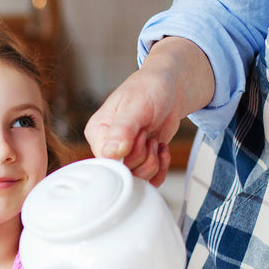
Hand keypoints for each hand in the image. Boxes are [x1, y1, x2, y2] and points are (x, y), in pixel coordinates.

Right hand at [85, 37, 213, 185]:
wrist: (170, 89)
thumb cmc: (149, 89)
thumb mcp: (136, 105)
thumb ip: (122, 129)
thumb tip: (110, 152)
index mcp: (98, 132)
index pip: (106, 161)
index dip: (129, 155)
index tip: (140, 137)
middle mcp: (108, 146)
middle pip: (124, 172)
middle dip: (144, 156)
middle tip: (146, 133)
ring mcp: (125, 155)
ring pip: (138, 179)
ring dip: (153, 161)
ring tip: (153, 140)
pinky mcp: (141, 160)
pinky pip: (151, 180)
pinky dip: (162, 168)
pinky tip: (161, 149)